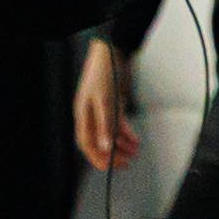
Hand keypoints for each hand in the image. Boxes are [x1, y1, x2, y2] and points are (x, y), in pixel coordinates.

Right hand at [73, 40, 140, 169]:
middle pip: (99, 141)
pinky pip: (117, 123)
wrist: (112, 51)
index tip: (109, 167)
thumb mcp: (105, 101)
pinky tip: (134, 140)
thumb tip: (105, 147)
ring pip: (110, 133)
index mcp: (83, 115)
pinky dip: (126, 132)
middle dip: (111, 154)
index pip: (87, 143)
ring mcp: (101, 110)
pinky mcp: (112, 103)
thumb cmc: (104, 73)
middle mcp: (91, 115)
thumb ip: (106, 124)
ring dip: (121, 144)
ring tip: (134, 153)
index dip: (97, 157)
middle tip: (125, 163)